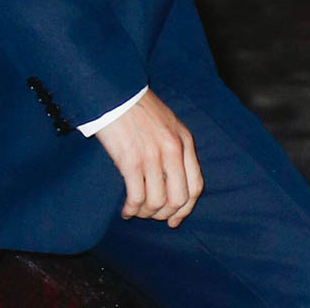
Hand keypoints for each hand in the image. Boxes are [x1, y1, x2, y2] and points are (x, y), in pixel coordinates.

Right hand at [94, 90, 202, 227]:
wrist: (114, 92)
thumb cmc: (137, 106)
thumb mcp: (167, 122)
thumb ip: (175, 147)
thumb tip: (172, 180)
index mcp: (184, 140)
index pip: (195, 186)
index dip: (185, 208)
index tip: (173, 219)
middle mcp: (173, 150)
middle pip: (178, 198)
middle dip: (164, 214)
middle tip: (152, 215)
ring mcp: (152, 157)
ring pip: (157, 202)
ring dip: (146, 213)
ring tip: (136, 211)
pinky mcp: (131, 161)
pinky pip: (136, 196)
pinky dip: (132, 209)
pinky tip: (125, 210)